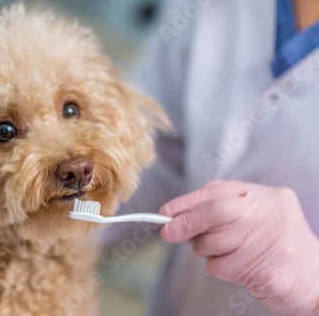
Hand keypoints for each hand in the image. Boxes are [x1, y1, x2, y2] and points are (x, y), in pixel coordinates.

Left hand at [159, 180, 318, 314]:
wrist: (315, 280)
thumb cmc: (274, 247)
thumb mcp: (254, 219)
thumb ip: (221, 214)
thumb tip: (176, 219)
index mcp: (267, 196)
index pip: (218, 191)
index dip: (188, 201)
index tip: (166, 211)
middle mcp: (271, 213)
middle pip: (215, 212)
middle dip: (186, 222)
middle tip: (167, 232)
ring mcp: (270, 240)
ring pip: (213, 241)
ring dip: (204, 250)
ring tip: (223, 253)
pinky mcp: (266, 268)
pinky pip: (220, 266)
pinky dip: (218, 268)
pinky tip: (237, 267)